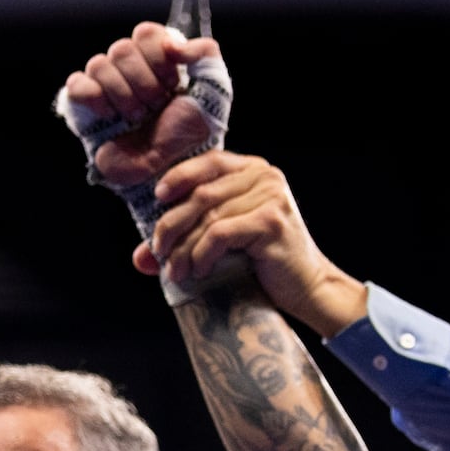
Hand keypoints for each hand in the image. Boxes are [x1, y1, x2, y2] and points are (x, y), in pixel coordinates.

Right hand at [63, 21, 220, 188]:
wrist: (168, 170)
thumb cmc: (191, 134)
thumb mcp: (214, 91)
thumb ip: (205, 53)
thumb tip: (172, 42)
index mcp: (157, 59)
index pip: (146, 32)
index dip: (158, 58)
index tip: (173, 85)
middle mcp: (130, 68)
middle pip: (122, 48)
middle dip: (145, 83)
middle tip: (157, 106)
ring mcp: (105, 85)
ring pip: (99, 64)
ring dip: (125, 96)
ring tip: (139, 118)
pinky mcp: (84, 105)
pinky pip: (77, 83)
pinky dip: (95, 98)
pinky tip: (111, 116)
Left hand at [141, 151, 369, 335]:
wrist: (308, 288)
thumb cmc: (266, 263)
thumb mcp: (226, 240)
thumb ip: (190, 235)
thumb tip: (140, 257)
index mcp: (255, 170)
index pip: (209, 162)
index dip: (179, 177)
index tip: (159, 199)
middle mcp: (265, 176)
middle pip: (202, 194)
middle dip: (172, 225)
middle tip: (158, 252)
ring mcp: (271, 197)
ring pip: (208, 217)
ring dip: (184, 247)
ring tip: (176, 271)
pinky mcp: (271, 221)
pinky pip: (220, 233)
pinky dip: (203, 254)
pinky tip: (200, 271)